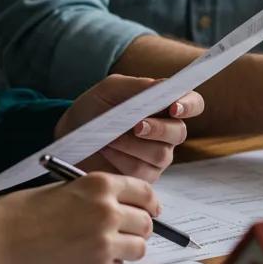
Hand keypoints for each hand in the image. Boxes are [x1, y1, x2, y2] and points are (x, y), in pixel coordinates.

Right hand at [0, 171, 158, 263]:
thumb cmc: (24, 212)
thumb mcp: (66, 189)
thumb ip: (98, 196)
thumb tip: (125, 208)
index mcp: (101, 185)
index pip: (145, 193)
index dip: (150, 204)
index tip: (152, 211)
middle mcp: (108, 211)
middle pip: (146, 223)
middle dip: (138, 229)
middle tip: (125, 234)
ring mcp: (105, 242)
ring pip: (138, 248)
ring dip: (125, 249)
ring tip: (100, 249)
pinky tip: (83, 262)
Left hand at [54, 74, 204, 181]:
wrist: (70, 136)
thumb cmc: (93, 108)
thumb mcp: (110, 90)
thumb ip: (137, 86)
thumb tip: (164, 86)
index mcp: (164, 106)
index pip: (193, 104)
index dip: (189, 105)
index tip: (174, 107)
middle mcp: (166, 132)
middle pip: (179, 132)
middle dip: (158, 129)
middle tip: (136, 126)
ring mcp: (157, 156)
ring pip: (161, 155)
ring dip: (133, 145)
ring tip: (110, 138)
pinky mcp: (144, 177)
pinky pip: (142, 172)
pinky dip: (122, 160)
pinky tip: (108, 151)